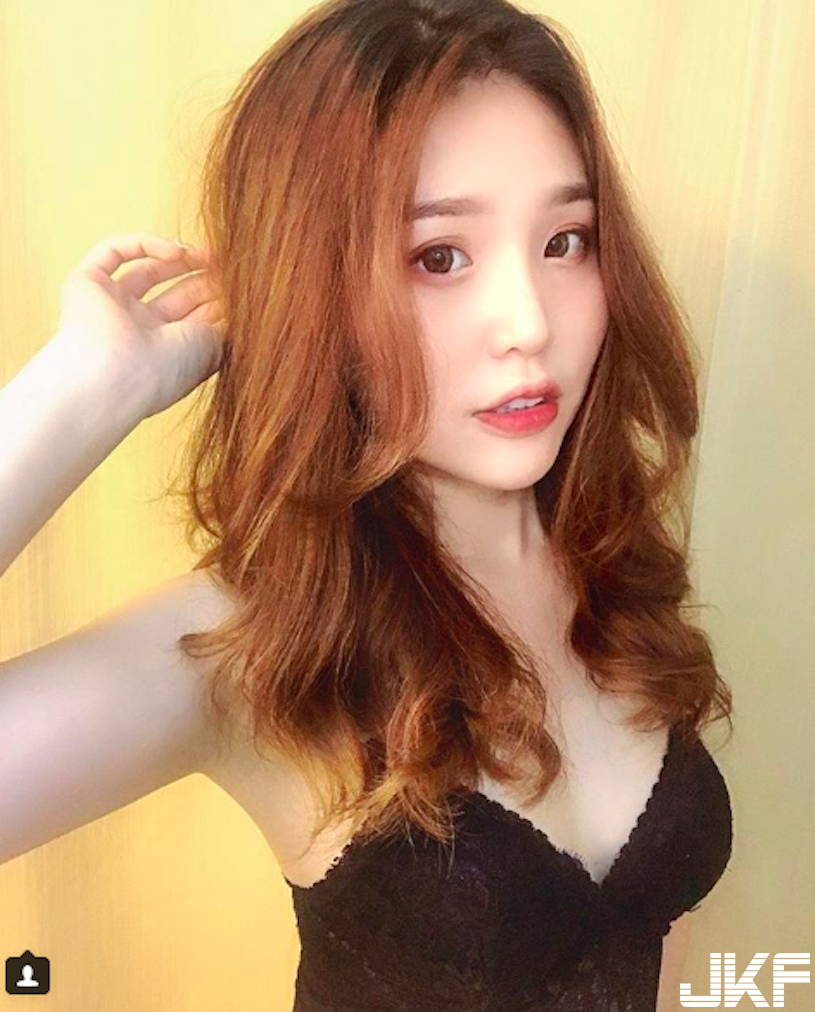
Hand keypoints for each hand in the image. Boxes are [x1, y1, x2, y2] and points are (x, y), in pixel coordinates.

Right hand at [52, 232, 225, 418]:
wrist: (117, 376)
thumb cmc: (167, 371)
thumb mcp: (214, 349)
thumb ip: (228, 325)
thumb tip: (241, 306)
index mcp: (167, 353)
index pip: (195, 318)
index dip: (219, 298)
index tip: (244, 286)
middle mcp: (138, 331)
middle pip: (176, 294)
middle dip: (204, 278)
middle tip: (229, 265)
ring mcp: (111, 307)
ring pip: (147, 271)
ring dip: (179, 258)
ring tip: (207, 254)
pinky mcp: (85, 284)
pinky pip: (112, 252)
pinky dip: (144, 244)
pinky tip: (175, 251)